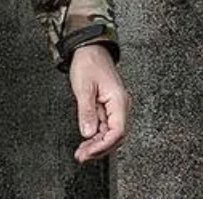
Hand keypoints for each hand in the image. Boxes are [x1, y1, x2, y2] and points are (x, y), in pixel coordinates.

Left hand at [69, 44, 129, 163]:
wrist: (89, 47)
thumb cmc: (88, 62)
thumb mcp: (83, 87)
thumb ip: (86, 111)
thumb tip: (88, 134)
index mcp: (119, 101)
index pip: (117, 132)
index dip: (102, 145)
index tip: (88, 152)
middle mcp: (121, 106)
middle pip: (114, 136)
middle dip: (98, 148)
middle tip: (81, 156)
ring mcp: (115, 106)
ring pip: (109, 132)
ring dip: (96, 143)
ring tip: (81, 151)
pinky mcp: (108, 105)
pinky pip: (104, 124)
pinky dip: (95, 133)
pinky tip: (86, 139)